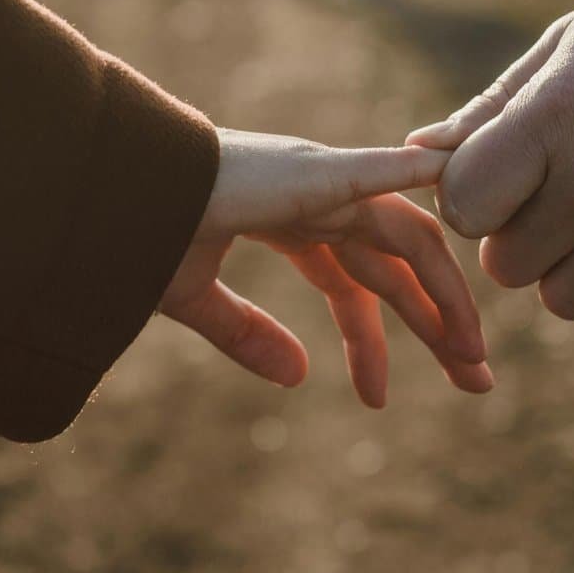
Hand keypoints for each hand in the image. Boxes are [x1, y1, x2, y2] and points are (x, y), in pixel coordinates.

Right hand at [159, 129, 492, 407]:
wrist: (98, 193)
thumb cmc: (134, 233)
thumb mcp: (194, 300)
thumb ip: (244, 332)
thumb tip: (297, 377)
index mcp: (291, 225)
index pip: (354, 285)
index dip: (374, 341)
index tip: (381, 400)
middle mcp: (318, 201)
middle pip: (397, 266)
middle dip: (438, 323)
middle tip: (475, 381)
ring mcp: (321, 181)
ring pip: (410, 240)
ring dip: (447, 294)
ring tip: (473, 356)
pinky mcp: (314, 172)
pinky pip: (384, 176)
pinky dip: (425, 177)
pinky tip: (463, 183)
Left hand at [407, 9, 573, 341]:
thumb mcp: (554, 59)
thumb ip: (485, 116)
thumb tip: (419, 157)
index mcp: (556, 118)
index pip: (466, 206)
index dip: (472, 198)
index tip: (500, 176)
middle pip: (507, 266)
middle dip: (519, 235)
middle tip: (558, 191)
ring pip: (560, 301)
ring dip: (565, 271)